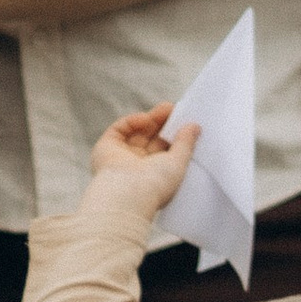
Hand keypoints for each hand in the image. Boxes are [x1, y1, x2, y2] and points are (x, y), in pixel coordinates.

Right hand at [82, 103, 201, 229]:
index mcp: (154, 176)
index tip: (186, 121)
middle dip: (163, 124)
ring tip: (165, 109)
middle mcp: (136, 167)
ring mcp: (121, 157)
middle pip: (151, 139)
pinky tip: (145, 118)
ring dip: (151, 119)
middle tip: (175, 109)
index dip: (174, 135)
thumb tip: (195, 127)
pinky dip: (132, 122)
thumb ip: (186, 143)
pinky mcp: (106, 148)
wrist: (127, 193)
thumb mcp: (179, 163)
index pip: (164, 151)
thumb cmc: (155, 185)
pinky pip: (120, 130)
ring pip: (137, 133)